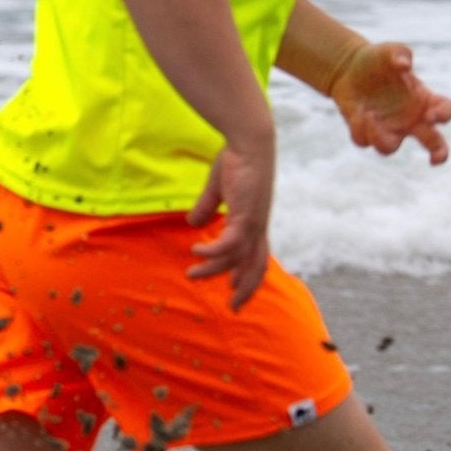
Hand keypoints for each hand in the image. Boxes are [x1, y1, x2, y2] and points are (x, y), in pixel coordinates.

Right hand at [186, 126, 275, 310]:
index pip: (257, 257)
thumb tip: (193, 224)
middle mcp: (258, 227)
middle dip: (245, 289)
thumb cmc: (237, 160)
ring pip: (237, 258)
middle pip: (257, 267)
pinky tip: (196, 251)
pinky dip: (214, 252)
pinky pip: (229, 243)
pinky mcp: (245, 215)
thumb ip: (206, 207)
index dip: (248, 276)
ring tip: (192, 274)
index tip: (234, 292)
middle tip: (232, 307)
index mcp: (255, 222)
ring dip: (214, 270)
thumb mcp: (217, 189)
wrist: (250, 143)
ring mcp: (254, 223)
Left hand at [329, 41, 450, 163]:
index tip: (432, 115)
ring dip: (382, 138)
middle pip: (433, 143)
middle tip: (435, 159)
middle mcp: (410, 118)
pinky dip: (361, 131)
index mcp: (423, 99)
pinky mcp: (364, 130)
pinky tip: (358, 113)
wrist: (349, 67)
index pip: (445, 111)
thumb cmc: (378, 59)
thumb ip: (399, 54)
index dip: (443, 115)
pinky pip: (364, 141)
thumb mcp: (390, 50)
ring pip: (390, 148)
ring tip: (371, 116)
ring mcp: (387, 127)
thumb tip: (404, 65)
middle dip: (438, 153)